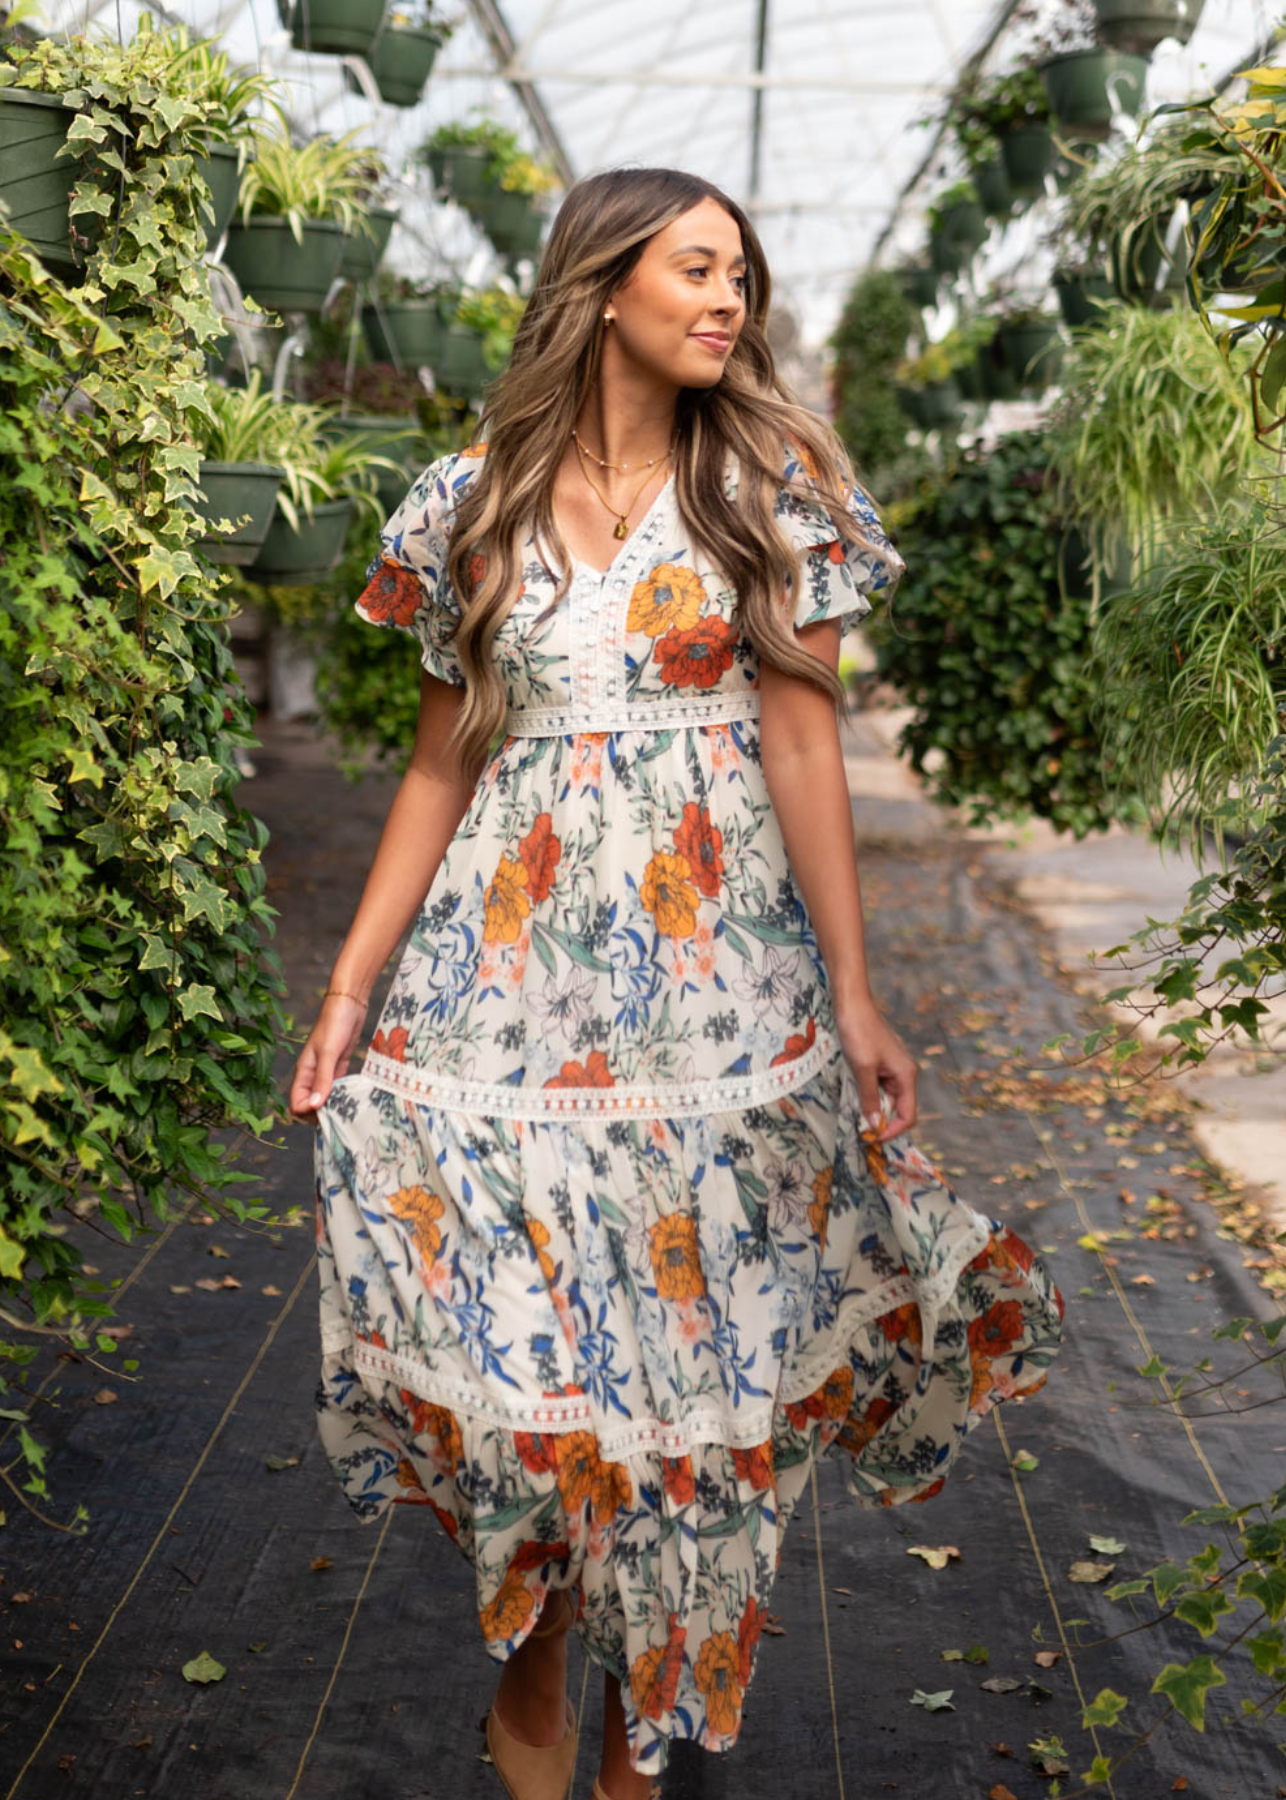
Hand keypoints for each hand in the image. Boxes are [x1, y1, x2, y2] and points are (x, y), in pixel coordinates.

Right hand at [288, 993, 368, 1121]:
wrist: (348, 1003)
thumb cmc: (335, 1024)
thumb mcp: (328, 1052)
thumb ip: (322, 1079)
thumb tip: (315, 1107)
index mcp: (303, 1071)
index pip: (296, 1103)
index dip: (308, 1112)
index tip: (326, 1111)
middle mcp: (312, 1074)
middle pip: (309, 1104)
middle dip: (320, 1113)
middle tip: (339, 1112)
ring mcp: (326, 1070)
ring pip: (324, 1097)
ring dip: (333, 1105)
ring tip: (348, 1108)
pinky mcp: (339, 1065)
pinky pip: (337, 1087)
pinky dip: (343, 1094)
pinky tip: (353, 1097)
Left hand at [834, 997, 917, 1141]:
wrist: (852, 1005)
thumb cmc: (859, 1033)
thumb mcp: (863, 1068)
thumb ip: (869, 1098)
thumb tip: (874, 1124)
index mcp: (906, 1075)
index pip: (909, 1115)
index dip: (893, 1131)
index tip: (872, 1138)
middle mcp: (904, 1074)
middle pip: (899, 1109)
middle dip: (883, 1123)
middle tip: (861, 1132)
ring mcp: (892, 1068)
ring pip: (887, 1100)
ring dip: (875, 1111)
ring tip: (856, 1119)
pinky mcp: (880, 1064)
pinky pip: (878, 1088)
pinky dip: (869, 1098)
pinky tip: (855, 1100)